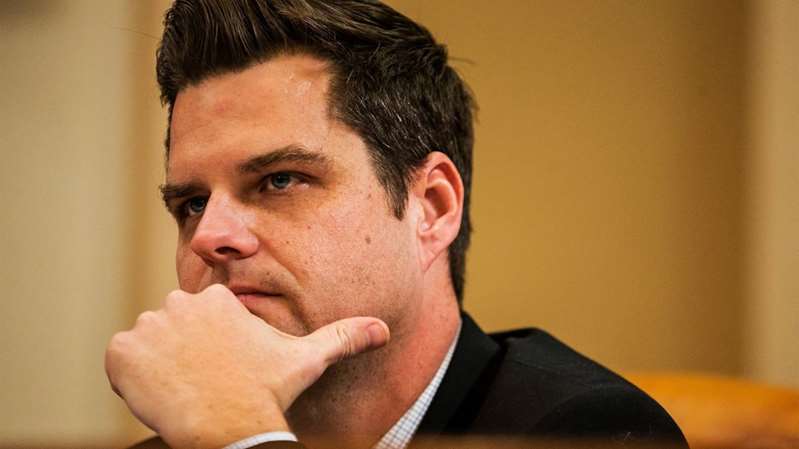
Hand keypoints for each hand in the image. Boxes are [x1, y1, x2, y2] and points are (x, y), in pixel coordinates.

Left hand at [105, 284, 389, 448]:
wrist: (229, 426)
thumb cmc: (266, 392)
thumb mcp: (306, 360)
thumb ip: (342, 337)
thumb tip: (382, 329)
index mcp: (217, 299)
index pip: (201, 316)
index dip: (210, 344)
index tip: (221, 367)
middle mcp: (178, 302)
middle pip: (173, 326)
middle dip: (184, 351)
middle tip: (204, 380)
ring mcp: (148, 326)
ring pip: (148, 343)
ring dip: (158, 364)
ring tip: (185, 389)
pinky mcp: (122, 352)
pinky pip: (121, 360)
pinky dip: (133, 376)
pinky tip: (161, 393)